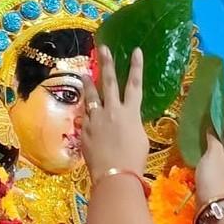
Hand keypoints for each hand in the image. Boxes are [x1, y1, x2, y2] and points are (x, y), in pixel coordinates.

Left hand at [81, 47, 149, 176]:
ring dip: (88, 83)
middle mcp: (113, 111)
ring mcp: (97, 119)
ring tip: (84, 72)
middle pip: (109, 82)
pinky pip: (86, 116)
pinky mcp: (86, 130)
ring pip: (91, 96)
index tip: (136, 51)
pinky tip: (83, 107)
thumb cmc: (134, 160)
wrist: (115, 174)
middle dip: (107, 64)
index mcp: (131, 113)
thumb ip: (132, 125)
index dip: (136, 67)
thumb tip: (125, 121)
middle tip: (103, 48)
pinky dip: (86, 110)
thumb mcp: (140, 139)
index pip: (135, 85)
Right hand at [194, 97, 223, 204]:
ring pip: (222, 139)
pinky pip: (216, 148)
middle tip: (218, 105)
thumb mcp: (213, 154)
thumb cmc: (214, 177)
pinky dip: (211, 139)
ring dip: (217, 128)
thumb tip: (212, 129)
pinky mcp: (217, 168)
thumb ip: (213, 139)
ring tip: (210, 117)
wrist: (213, 202)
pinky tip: (205, 138)